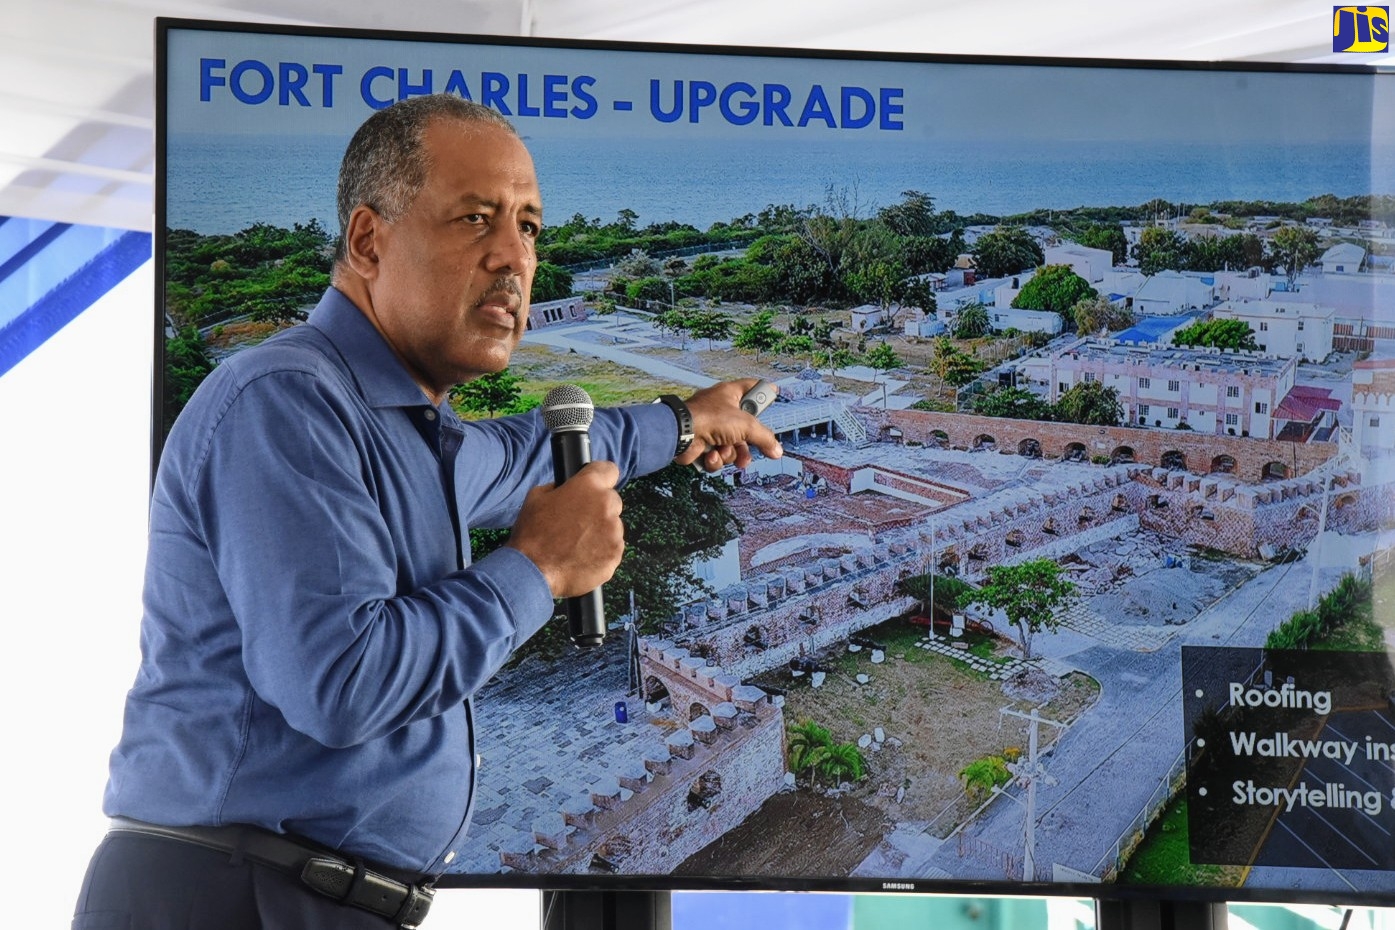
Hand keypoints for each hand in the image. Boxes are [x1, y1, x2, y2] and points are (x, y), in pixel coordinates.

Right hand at [505, 461, 623, 597]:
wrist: (533, 571)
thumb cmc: (532, 534)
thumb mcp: (537, 497)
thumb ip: (560, 487)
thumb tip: (568, 488)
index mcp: (589, 486)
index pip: (608, 469)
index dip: (601, 477)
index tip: (596, 484)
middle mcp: (607, 505)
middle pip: (612, 500)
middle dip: (598, 508)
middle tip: (577, 522)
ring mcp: (614, 532)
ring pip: (613, 526)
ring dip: (600, 532)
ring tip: (576, 544)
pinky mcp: (615, 554)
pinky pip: (612, 548)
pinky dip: (601, 552)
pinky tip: (581, 557)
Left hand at [675, 379, 783, 471]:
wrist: (680, 434)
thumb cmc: (708, 418)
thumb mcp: (746, 425)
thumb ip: (764, 437)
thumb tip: (776, 450)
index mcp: (729, 394)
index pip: (751, 387)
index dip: (763, 391)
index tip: (774, 394)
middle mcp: (720, 409)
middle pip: (744, 427)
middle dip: (748, 444)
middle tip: (754, 448)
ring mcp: (710, 428)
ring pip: (732, 446)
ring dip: (730, 453)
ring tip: (724, 450)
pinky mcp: (702, 445)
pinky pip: (718, 456)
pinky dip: (716, 458)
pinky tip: (711, 454)